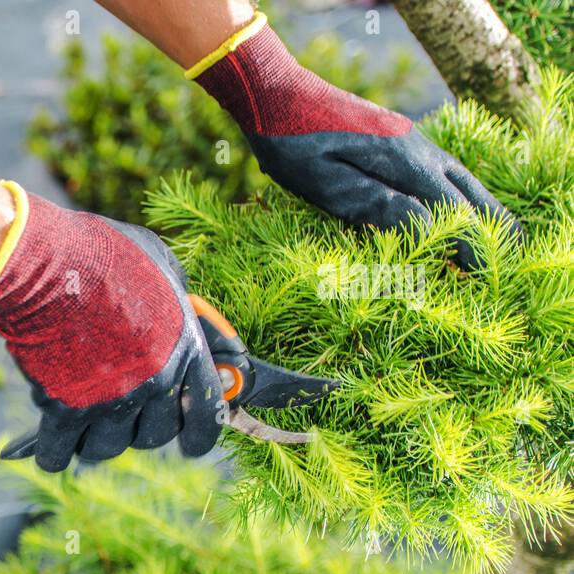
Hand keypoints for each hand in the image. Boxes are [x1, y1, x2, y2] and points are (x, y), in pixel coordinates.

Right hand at [0, 184, 222, 471]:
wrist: (45, 264)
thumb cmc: (102, 254)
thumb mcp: (159, 265)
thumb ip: (174, 299)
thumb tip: (179, 312)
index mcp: (185, 349)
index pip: (207, 415)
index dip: (199, 436)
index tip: (191, 445)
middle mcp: (155, 383)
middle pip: (153, 436)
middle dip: (139, 429)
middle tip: (122, 414)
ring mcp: (111, 400)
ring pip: (108, 447)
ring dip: (97, 439)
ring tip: (85, 421)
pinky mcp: (66, 409)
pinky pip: (61, 451)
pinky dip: (55, 455)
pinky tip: (50, 454)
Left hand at [194, 15, 519, 269]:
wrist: (277, 94)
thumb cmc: (292, 143)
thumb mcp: (323, 182)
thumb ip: (372, 204)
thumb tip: (424, 227)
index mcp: (403, 161)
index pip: (451, 209)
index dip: (470, 243)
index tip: (482, 275)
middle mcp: (419, 149)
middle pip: (469, 192)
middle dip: (487, 228)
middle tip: (498, 265)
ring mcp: (412, 141)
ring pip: (461, 178)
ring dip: (479, 210)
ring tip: (493, 242)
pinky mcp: (400, 140)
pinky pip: (444, 170)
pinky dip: (460, 193)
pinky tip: (458, 209)